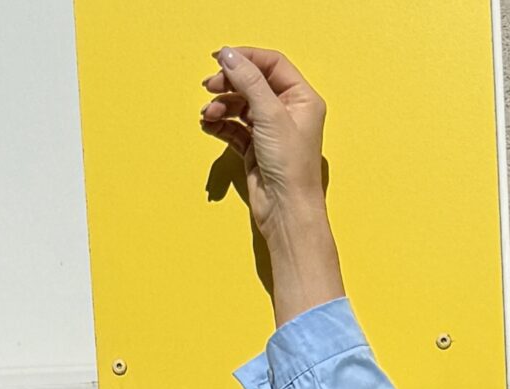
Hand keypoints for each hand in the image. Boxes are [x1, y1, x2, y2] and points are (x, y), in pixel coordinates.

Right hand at [200, 46, 327, 236]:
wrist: (286, 212)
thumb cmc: (290, 168)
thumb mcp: (270, 116)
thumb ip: (249, 81)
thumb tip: (228, 55)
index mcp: (301, 98)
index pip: (271, 64)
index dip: (245, 58)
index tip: (219, 57)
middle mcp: (288, 112)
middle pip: (253, 83)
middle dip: (229, 83)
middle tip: (209, 86)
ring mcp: (271, 131)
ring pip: (240, 106)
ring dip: (221, 105)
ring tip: (208, 114)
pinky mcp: (256, 149)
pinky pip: (234, 128)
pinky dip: (220, 124)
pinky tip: (208, 125)